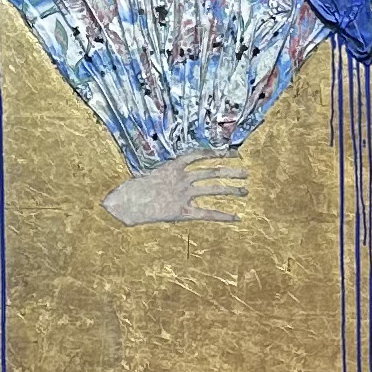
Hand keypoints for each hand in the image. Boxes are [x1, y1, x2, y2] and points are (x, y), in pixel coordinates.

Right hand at [103, 157, 247, 225]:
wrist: (125, 203)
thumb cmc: (135, 188)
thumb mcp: (153, 173)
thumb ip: (170, 172)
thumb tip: (182, 169)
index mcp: (173, 166)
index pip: (201, 156)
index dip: (219, 154)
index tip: (234, 154)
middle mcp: (181, 178)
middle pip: (211, 172)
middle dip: (231, 172)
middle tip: (246, 173)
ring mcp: (183, 195)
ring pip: (212, 189)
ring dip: (230, 189)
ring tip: (245, 191)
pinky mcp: (182, 212)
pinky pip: (206, 213)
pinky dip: (222, 215)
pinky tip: (236, 217)